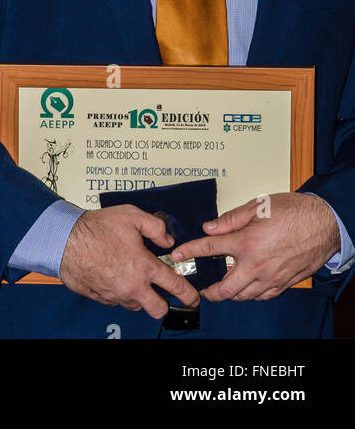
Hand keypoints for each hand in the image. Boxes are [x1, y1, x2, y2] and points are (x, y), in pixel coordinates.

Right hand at [59, 207, 199, 318]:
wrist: (65, 241)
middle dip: (164, 304)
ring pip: (136, 306)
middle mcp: (133, 286)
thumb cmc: (96, 228)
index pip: (175, 287)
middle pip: (158, 310)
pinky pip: (117, 301)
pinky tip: (114, 275)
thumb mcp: (131, 215)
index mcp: (144, 267)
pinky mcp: (102, 298)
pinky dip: (120, 292)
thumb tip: (168, 239)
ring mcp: (116, 295)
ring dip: (139, 296)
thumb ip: (155, 226)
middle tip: (162, 294)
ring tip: (131, 276)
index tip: (193, 297)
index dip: (189, 294)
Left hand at [171, 192, 339, 300]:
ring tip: (222, 289)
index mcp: (247, 242)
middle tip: (202, 289)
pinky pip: (262, 297)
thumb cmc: (294, 211)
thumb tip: (210, 226)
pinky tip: (247, 288)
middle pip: (226, 287)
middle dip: (210, 291)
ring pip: (244, 296)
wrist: (324, 223)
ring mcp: (271, 277)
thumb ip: (231, 219)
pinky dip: (251, 295)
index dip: (190, 251)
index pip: (210, 248)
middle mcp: (257, 264)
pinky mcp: (284, 283)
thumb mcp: (258, 206)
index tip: (178, 254)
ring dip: (230, 294)